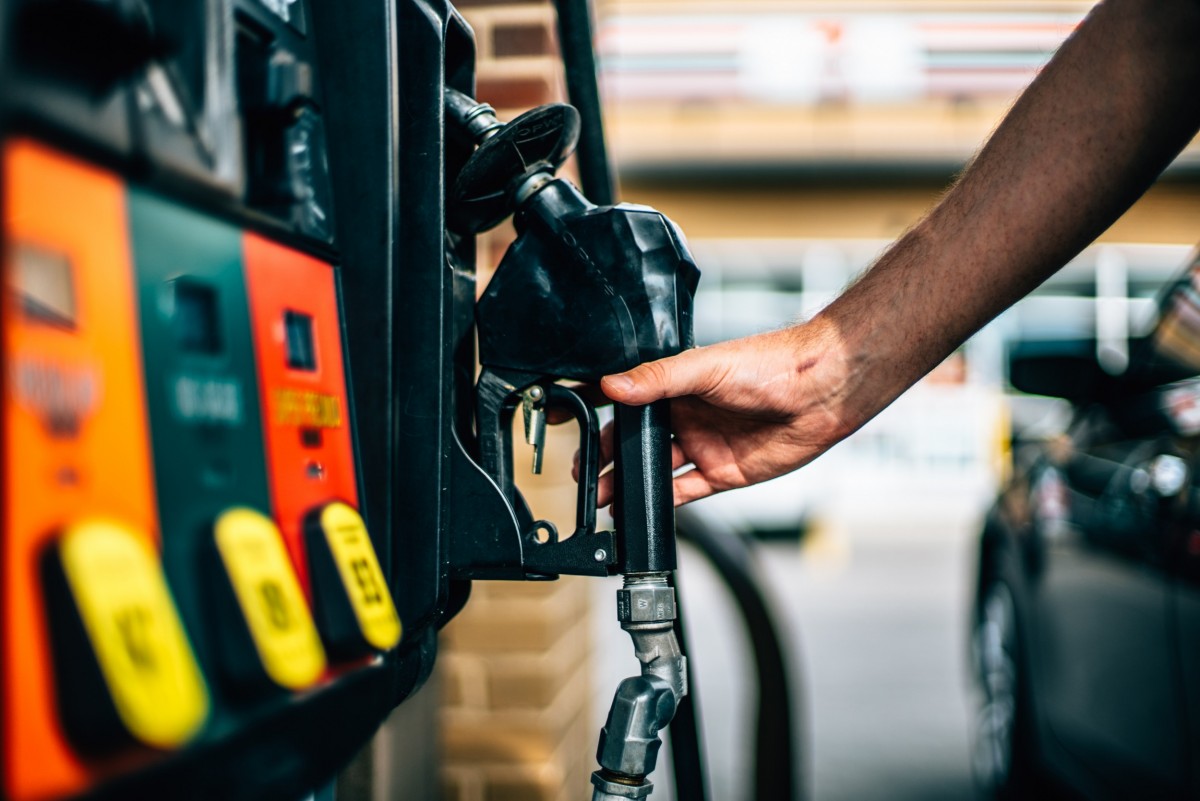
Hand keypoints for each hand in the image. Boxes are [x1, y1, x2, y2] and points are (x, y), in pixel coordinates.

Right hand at [589, 318, 858, 505]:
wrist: (819, 393)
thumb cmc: (770, 365)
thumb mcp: (706, 368)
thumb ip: (658, 380)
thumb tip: (613, 386)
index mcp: (677, 384)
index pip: (628, 399)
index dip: (599, 412)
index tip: (570, 423)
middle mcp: (686, 415)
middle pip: (636, 441)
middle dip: (608, 458)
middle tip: (582, 473)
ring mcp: (703, 445)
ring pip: (655, 469)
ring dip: (628, 484)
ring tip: (600, 498)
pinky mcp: (722, 472)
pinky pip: (686, 491)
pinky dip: (663, 502)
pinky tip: (641, 510)